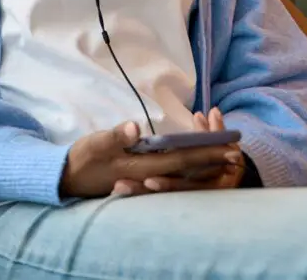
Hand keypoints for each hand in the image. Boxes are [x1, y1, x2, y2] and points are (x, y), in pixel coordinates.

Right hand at [59, 119, 239, 198]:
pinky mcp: (142, 174)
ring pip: (182, 169)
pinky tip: (192, 152)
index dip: (206, 153)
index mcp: (142, 166)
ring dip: (202, 158)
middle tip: (238, 151)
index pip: (182, 160)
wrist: (68, 178)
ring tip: (222, 151)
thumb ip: (115, 136)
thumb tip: (135, 128)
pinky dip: (187, 158)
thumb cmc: (82, 160)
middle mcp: (149, 174)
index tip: (229, 148)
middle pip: (188, 166)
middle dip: (212, 158)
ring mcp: (146, 175)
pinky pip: (172, 168)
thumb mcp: (95, 144)